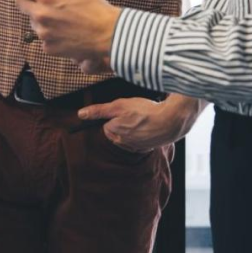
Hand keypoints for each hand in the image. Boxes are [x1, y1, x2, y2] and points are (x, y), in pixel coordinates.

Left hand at [3, 0, 119, 72]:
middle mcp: (41, 14)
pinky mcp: (47, 47)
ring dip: (40, 16)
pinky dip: (49, 32)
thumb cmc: (95, 7)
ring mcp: (43, 32)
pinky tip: (65, 30)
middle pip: (20, 2)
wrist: (108, 34)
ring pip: (32, 20)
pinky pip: (42, 36)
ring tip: (61, 17)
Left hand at [77, 95, 205, 152]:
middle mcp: (123, 143)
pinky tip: (151, 124)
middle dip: (124, 121)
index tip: (124, 110)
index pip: (107, 123)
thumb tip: (80, 114)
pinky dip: (145, 131)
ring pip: (130, 133)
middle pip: (118, 129)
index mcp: (113, 132)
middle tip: (135, 112)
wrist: (170, 121)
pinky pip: (142, 138)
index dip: (115, 114)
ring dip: (135, 126)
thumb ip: (99, 110)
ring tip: (145, 117)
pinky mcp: (148, 147)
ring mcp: (136, 146)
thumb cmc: (144, 112)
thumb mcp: (118, 105)